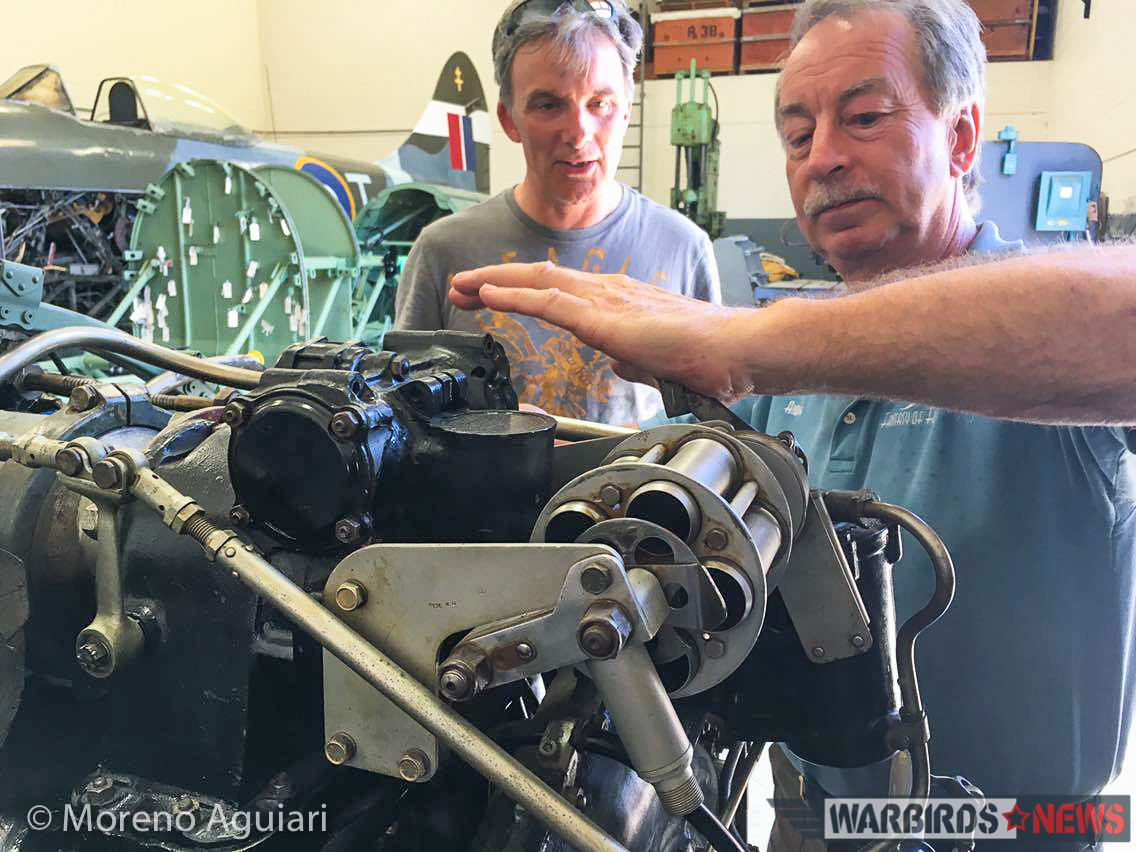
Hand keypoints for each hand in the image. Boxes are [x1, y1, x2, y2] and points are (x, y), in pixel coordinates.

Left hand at [450, 262, 756, 399]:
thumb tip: (619, 360)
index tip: (488, 297)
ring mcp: (607, 301)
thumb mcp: (658, 360)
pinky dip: (513, 297)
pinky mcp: (607, 319)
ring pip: (538, 283)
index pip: (559, 290)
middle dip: (495, 280)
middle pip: (540, 278)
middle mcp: (609, 292)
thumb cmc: (711, 357)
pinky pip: (550, 303)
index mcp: (619, 302)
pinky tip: (488, 297)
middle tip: (459, 285)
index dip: (521, 290)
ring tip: (461, 286)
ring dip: (494, 283)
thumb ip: (633, 356)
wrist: (740, 352)